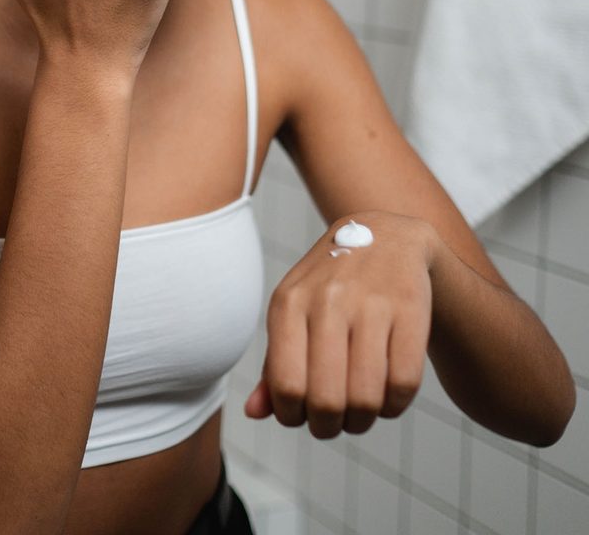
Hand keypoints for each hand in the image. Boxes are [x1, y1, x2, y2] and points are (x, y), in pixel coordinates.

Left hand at [244, 210, 438, 438]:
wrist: (385, 237)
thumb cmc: (329, 288)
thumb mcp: (293, 313)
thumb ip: (274, 365)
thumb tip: (254, 413)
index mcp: (288, 301)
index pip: (285, 383)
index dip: (292, 415)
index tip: (301, 417)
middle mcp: (326, 299)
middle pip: (326, 398)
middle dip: (328, 426)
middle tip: (332, 423)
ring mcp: (370, 302)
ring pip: (366, 397)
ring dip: (362, 420)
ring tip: (359, 414)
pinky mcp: (410, 308)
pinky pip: (404, 383)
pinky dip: (394, 405)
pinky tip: (386, 397)